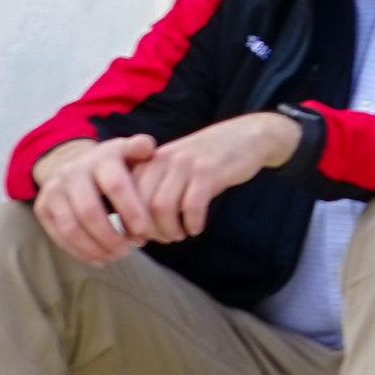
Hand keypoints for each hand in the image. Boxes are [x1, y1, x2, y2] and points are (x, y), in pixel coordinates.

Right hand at [28, 137, 146, 264]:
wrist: (76, 163)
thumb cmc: (115, 165)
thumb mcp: (129, 152)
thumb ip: (141, 149)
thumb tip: (148, 146)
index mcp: (100, 157)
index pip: (115, 185)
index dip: (131, 211)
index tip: (144, 232)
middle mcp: (73, 171)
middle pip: (89, 211)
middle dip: (111, 235)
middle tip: (131, 249)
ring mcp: (54, 189)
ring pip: (71, 227)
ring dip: (95, 247)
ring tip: (117, 255)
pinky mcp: (42, 207)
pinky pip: (59, 235)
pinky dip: (80, 252)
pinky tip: (100, 259)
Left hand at [102, 111, 303, 245]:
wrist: (246, 136)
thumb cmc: (208, 159)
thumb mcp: (175, 166)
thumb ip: (155, 187)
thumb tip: (138, 227)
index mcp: (150, 159)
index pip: (128, 196)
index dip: (131, 222)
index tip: (142, 237)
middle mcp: (163, 159)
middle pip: (142, 204)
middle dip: (151, 230)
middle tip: (164, 239)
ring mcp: (185, 164)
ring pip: (162, 206)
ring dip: (169, 229)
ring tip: (179, 235)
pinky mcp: (208, 171)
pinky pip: (191, 205)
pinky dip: (191, 223)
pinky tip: (196, 228)